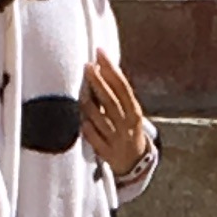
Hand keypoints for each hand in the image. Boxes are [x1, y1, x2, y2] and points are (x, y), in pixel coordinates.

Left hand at [79, 56, 152, 181]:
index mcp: (134, 112)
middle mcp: (126, 125)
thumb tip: (102, 64)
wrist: (134, 163)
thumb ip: (118, 93)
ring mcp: (116, 139)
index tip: (100, 53)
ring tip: (82, 92)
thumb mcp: (130, 112)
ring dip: (89, 103)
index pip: (122, 87)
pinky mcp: (106, 153)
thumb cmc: (127, 129)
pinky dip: (87, 128)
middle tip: (88, 67)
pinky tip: (83, 120)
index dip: (111, 69)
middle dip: (98, 82)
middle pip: (110, 101)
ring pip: (99, 118)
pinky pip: (93, 137)